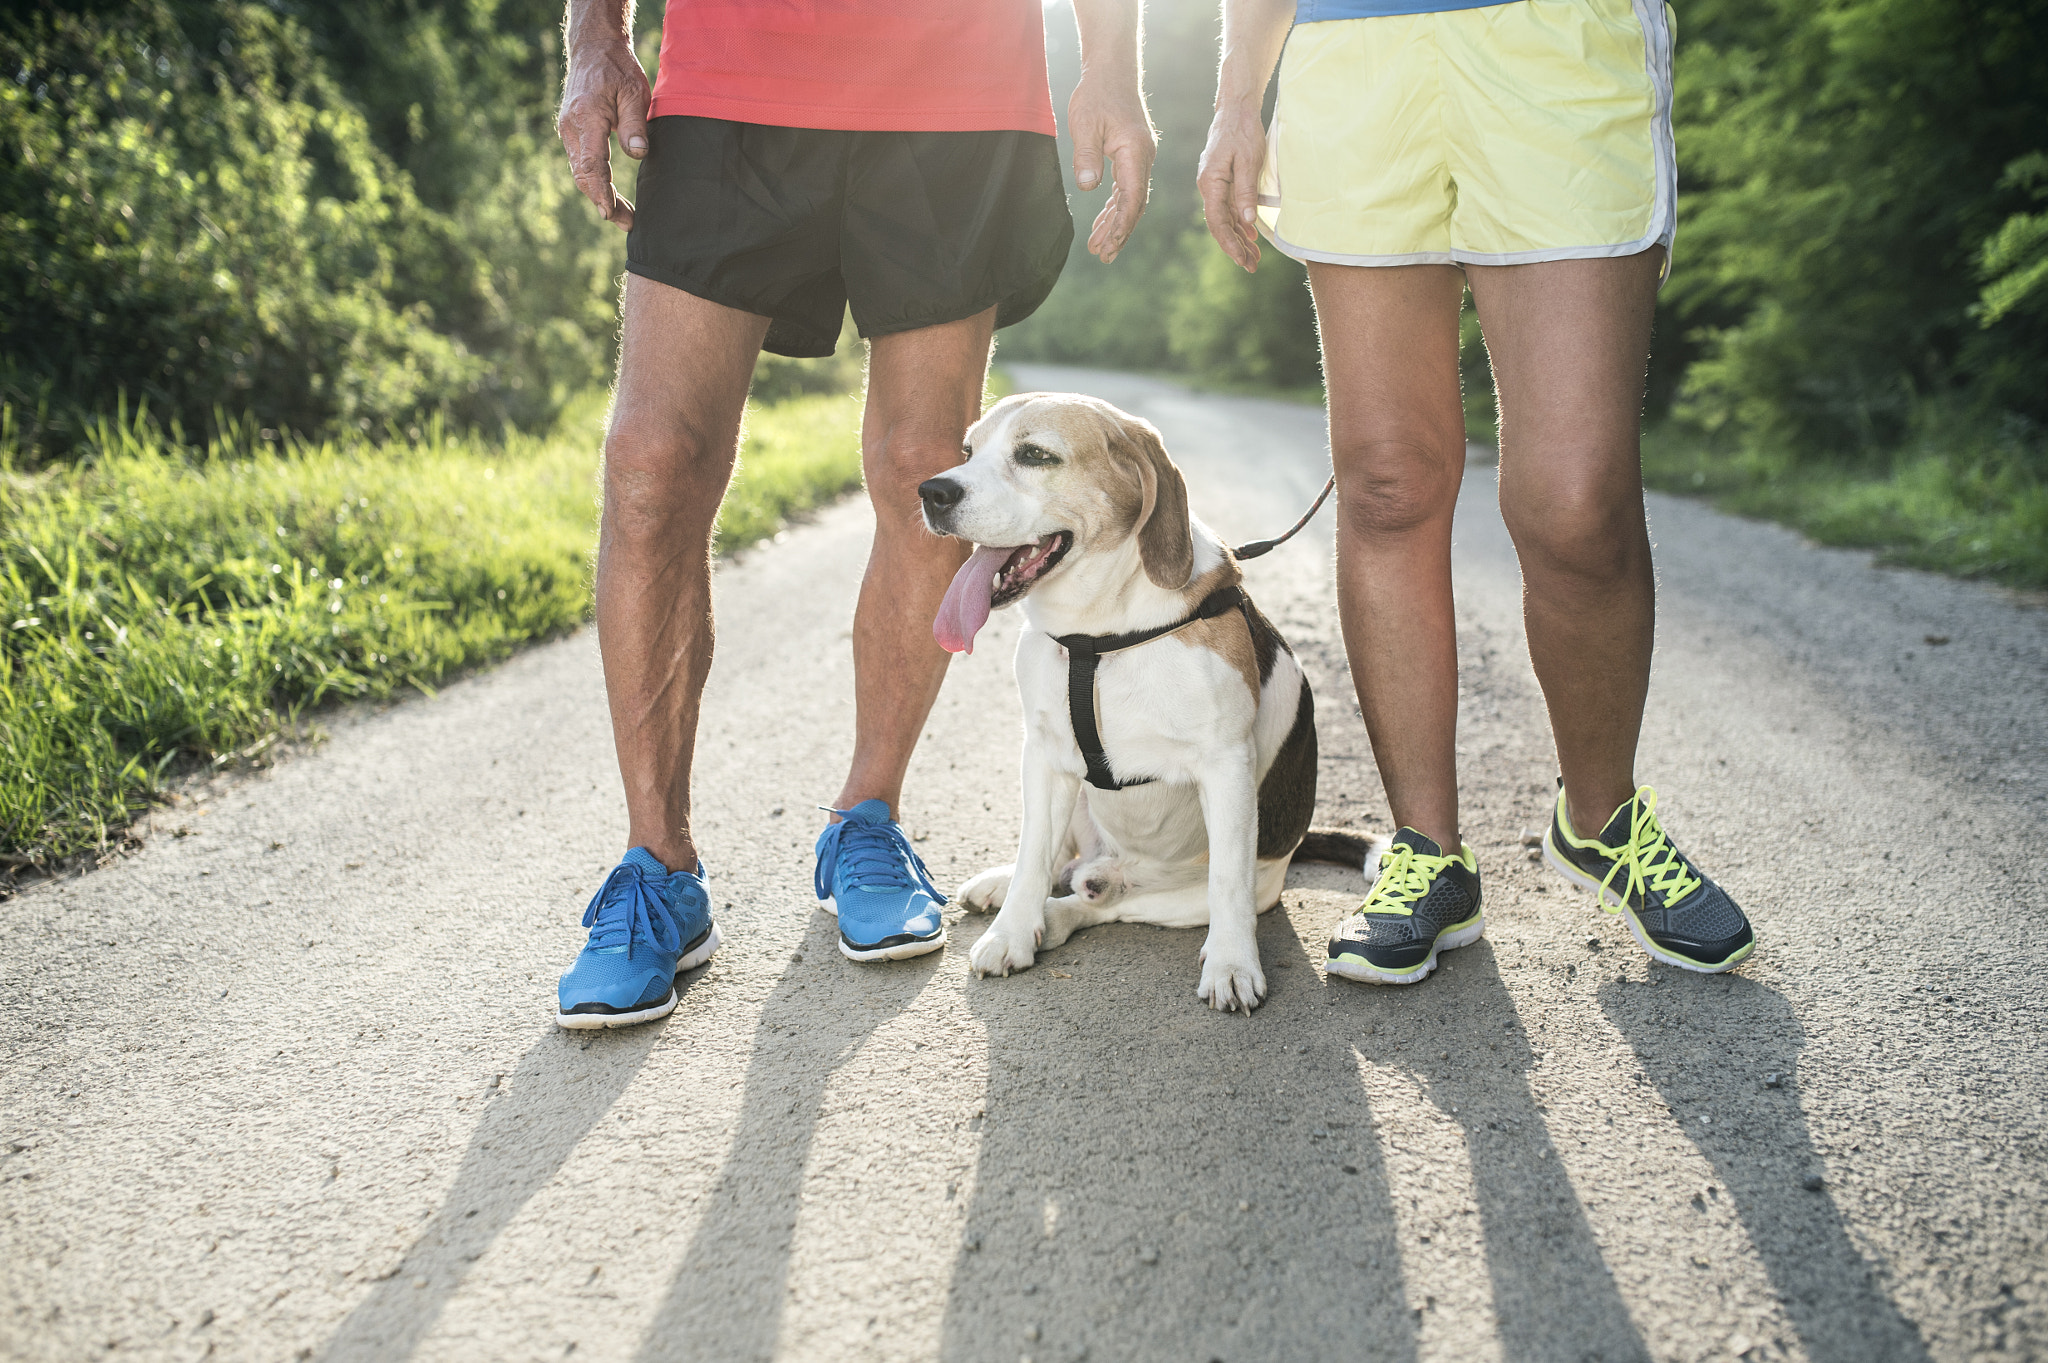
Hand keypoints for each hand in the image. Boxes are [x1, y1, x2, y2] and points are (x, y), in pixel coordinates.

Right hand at [557, 39, 649, 230]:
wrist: (593, 49)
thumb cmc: (617, 69)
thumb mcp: (634, 91)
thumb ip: (635, 124)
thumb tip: (638, 155)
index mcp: (587, 117)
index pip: (592, 163)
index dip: (601, 191)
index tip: (609, 213)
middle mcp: (571, 127)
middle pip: (584, 175)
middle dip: (604, 202)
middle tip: (627, 223)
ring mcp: (568, 131)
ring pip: (581, 173)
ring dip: (600, 196)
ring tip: (625, 217)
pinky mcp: (572, 133)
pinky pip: (582, 164)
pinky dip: (596, 183)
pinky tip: (612, 197)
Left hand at [1068, 75, 1155, 263]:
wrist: (1111, 71)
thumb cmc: (1096, 94)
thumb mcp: (1085, 124)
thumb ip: (1086, 156)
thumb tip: (1090, 188)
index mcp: (1136, 152)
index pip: (1133, 197)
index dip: (1122, 225)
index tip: (1110, 245)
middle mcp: (1143, 158)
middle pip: (1134, 204)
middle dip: (1119, 232)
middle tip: (1103, 257)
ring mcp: (1138, 158)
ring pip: (1129, 199)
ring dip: (1114, 224)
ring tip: (1098, 248)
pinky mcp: (1130, 156)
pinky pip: (1124, 188)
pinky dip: (1113, 208)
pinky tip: (1102, 224)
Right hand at [1197, 106, 1266, 271]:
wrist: (1236, 109)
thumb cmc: (1243, 130)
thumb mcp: (1249, 160)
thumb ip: (1246, 191)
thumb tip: (1247, 220)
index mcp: (1210, 182)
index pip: (1217, 221)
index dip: (1229, 243)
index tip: (1242, 260)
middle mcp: (1208, 187)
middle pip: (1220, 225)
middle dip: (1235, 247)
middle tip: (1251, 266)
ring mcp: (1215, 185)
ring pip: (1226, 219)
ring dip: (1239, 239)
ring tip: (1254, 258)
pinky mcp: (1223, 182)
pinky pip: (1230, 208)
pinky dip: (1240, 224)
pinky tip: (1250, 236)